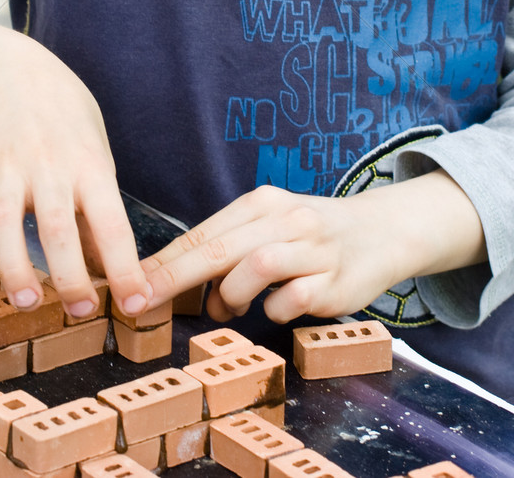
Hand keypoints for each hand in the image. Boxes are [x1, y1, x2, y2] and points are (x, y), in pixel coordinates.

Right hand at [0, 10, 150, 318]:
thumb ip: (97, 208)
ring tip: (25, 301)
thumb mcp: (96, 152)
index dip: (124, 267)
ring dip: (14, 265)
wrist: (14, 68)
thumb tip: (105, 267)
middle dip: (69, 275)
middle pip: (57, 226)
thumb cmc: (66, 117)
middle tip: (80, 312)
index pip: (112, 222)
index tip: (136, 303)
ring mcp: (4, 167)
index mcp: (88, 164)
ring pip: (4, 221)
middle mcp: (47, 166)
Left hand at [142, 174, 485, 323]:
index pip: (202, 233)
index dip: (164, 261)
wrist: (381, 232)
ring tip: (231, 307)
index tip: (131, 285)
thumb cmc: (311, 236)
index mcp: (261, 203)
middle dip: (175, 277)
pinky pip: (292, 300)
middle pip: (219, 248)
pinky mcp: (334, 281)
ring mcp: (311, 249)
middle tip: (145, 301)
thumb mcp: (269, 227)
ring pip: (254, 268)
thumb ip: (229, 250)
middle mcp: (285, 219)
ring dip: (233, 295)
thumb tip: (178, 283)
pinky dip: (276, 309)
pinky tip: (278, 306)